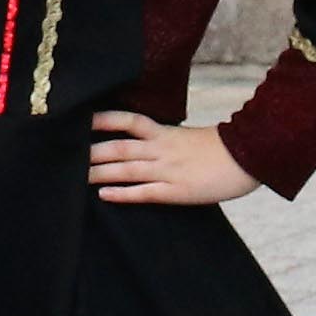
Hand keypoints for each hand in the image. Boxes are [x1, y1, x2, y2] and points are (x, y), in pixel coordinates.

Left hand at [84, 112, 260, 209]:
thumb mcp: (188, 138)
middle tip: (65, 155)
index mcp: (166, 133)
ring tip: (74, 178)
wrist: (250, 158)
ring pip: (126, 169)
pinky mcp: (177, 191)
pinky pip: (144, 192)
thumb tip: (142, 142)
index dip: (103, 120)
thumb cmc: (220, 150)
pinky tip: (105, 195)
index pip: (128, 121)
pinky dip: (123, 193)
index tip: (80, 120)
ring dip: (99, 173)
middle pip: (119, 147)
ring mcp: (168, 171)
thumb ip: (164, 140)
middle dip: (90, 152)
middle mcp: (162, 149)